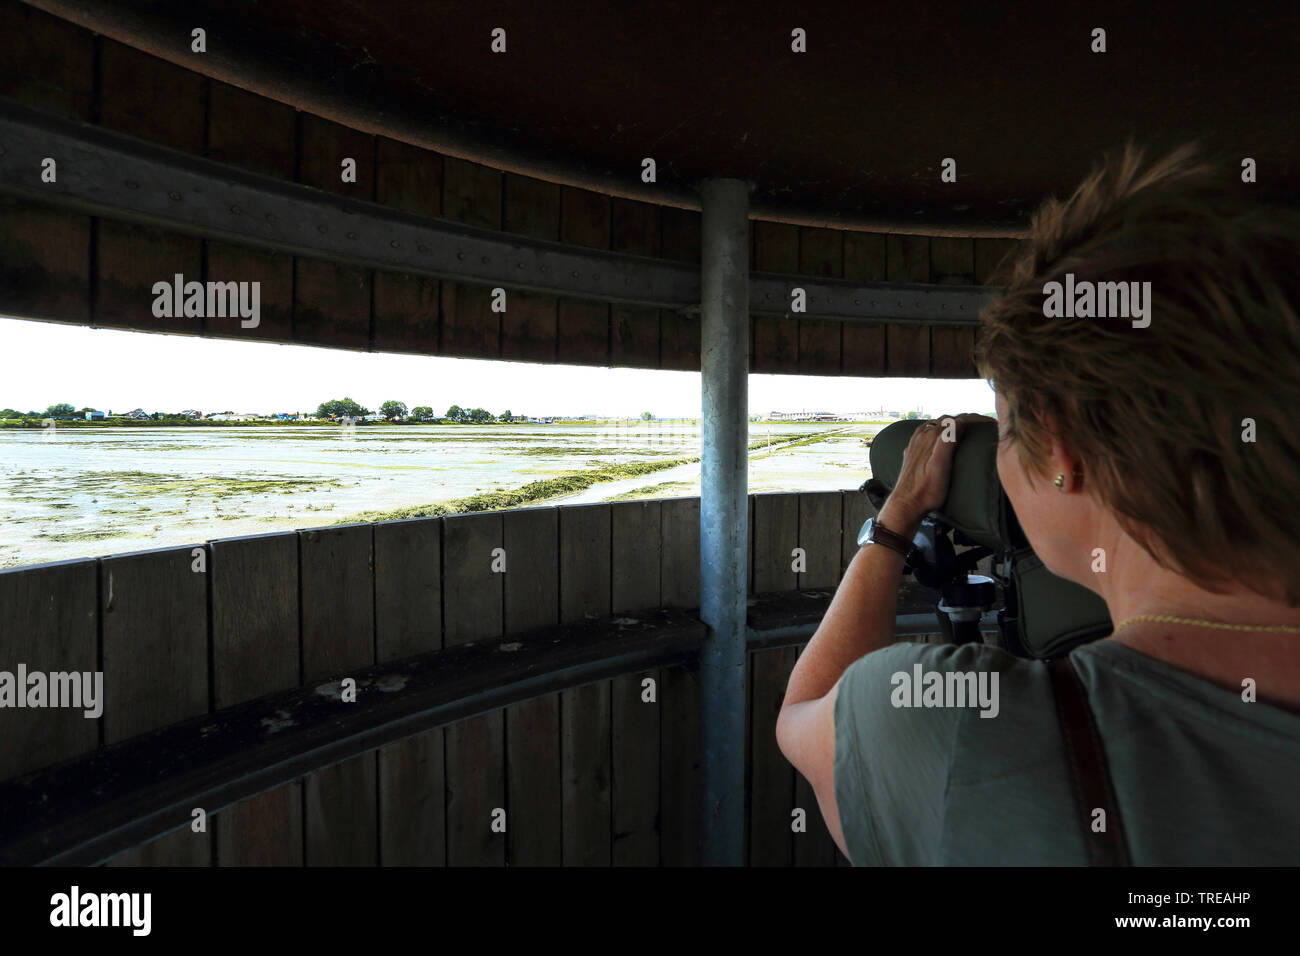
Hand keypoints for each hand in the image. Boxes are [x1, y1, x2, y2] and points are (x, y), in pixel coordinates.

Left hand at [884, 413, 994, 527]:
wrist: (906, 505)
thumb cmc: (927, 490)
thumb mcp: (941, 466)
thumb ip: (948, 441)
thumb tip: (960, 421)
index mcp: (930, 437)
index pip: (955, 420)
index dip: (974, 419)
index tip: (990, 423)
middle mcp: (921, 436)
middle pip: (946, 420)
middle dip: (965, 419)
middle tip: (984, 424)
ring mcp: (915, 444)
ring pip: (936, 425)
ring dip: (952, 423)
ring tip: (968, 428)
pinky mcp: (912, 452)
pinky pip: (927, 433)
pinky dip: (940, 430)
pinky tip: (944, 437)